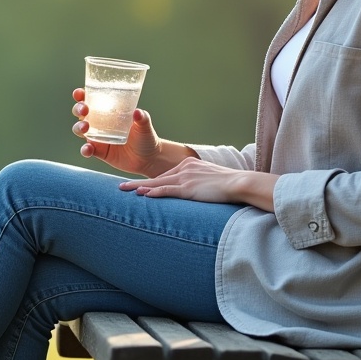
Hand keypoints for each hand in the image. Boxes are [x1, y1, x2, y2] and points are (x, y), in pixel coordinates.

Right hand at [72, 88, 170, 176]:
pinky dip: (85, 149)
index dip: (82, 95)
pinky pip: (87, 149)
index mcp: (109, 112)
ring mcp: (98, 137)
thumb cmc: (146, 138)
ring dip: (78, 127)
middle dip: (78, 109)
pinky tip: (88, 149)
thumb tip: (137, 112)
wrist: (149, 159)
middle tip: (84, 110)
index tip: (79, 93)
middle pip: (82, 113)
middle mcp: (100, 123)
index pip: (92, 100)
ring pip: (80, 130)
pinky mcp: (99, 152)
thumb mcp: (145, 126)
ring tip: (85, 128)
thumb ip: (142, 118)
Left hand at [118, 158, 277, 209]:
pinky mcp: (188, 188)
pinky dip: (153, 192)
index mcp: (188, 165)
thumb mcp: (210, 180)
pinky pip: (167, 190)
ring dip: (139, 188)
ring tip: (124, 191)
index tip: (138, 185)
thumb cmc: (229, 184)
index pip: (165, 174)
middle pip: (156, 177)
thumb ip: (199, 184)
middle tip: (121, 187)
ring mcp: (185, 178)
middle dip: (137, 183)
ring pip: (157, 183)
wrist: (239, 182)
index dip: (150, 181)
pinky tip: (142, 195)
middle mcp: (184, 169)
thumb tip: (197, 193)